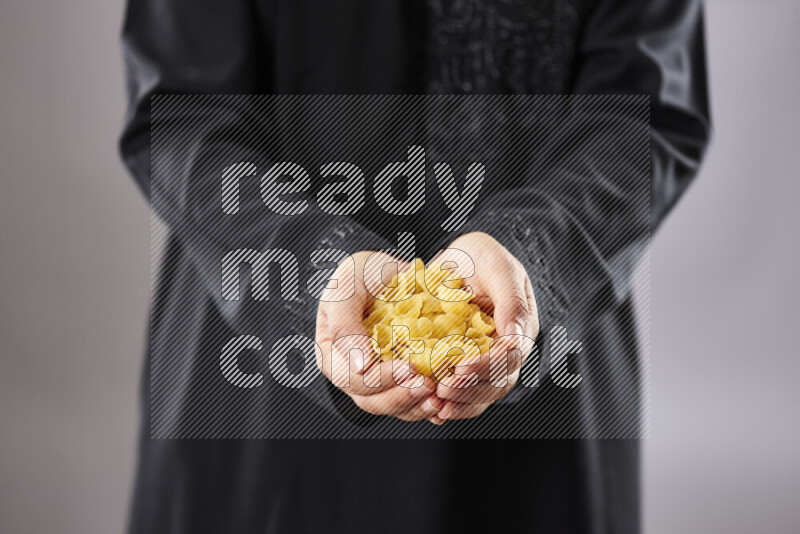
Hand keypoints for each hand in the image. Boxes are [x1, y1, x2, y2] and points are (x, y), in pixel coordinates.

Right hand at [315, 251, 445, 421]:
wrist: (387, 269)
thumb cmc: (360, 274)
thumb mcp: (345, 290)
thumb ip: (345, 327)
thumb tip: (359, 368)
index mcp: (333, 355)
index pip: (354, 380)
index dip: (381, 380)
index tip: (409, 368)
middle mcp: (354, 372)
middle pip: (373, 401)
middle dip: (401, 396)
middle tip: (428, 386)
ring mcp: (379, 376)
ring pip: (394, 406)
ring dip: (417, 405)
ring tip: (439, 397)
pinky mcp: (402, 375)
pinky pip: (413, 398)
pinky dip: (429, 401)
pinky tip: (446, 398)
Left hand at [430, 232, 538, 420]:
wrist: (457, 258)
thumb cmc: (481, 256)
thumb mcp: (497, 266)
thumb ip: (510, 298)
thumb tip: (515, 334)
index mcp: (520, 326)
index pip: (511, 356)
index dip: (487, 365)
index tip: (461, 366)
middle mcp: (507, 348)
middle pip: (498, 382)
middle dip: (471, 390)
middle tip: (443, 390)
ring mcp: (486, 359)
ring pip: (482, 393)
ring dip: (461, 403)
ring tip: (437, 407)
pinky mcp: (464, 364)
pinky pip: (463, 391)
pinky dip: (450, 404)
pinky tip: (433, 412)